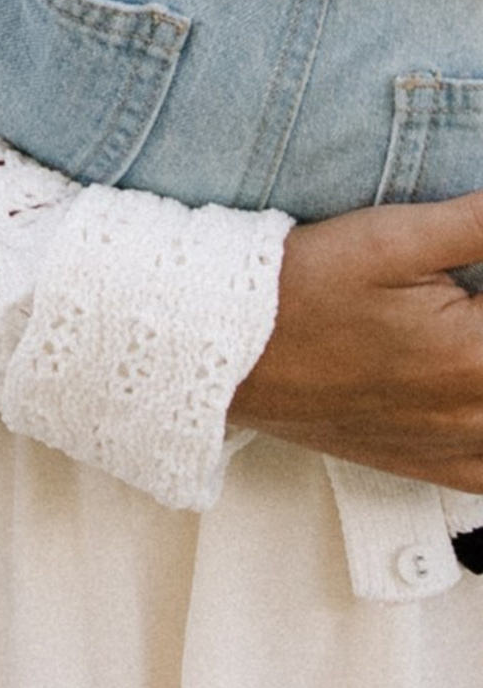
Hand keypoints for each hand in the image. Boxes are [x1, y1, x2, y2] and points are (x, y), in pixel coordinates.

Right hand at [230, 189, 482, 486]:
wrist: (230, 349)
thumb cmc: (305, 286)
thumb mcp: (391, 238)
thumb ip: (476, 223)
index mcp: (478, 357)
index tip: (470, 273)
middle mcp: (476, 414)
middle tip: (462, 295)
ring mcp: (454, 447)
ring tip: (464, 336)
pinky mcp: (429, 465)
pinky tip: (468, 395)